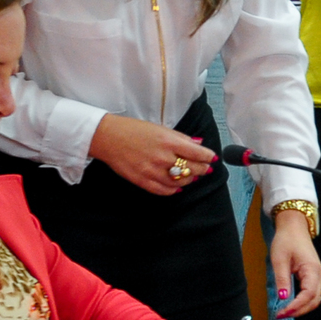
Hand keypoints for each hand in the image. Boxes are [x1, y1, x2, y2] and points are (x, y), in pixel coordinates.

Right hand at [88, 114, 216, 195]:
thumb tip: (199, 144)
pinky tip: (177, 186)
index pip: (198, 154)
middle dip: (202, 169)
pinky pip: (164, 190)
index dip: (208, 157)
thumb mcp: (160, 128)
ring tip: (191, 176)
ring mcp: (153, 171)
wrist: (108, 137)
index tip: (212, 158)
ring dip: (189, 180)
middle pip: (192, 169)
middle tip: (206, 168)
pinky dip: (173, 190)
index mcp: (169, 141)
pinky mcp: (143, 181)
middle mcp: (163, 158)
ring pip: (180, 182)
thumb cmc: (134, 130)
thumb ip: (181, 138)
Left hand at [269, 211, 320, 317]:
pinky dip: (302, 302)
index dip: (296, 306)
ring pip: (314, 299)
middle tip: (281, 315)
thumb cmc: (287, 240)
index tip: (283, 312)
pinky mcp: (313, 277)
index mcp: (312, 270)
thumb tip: (283, 297)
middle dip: (299, 311)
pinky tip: (291, 304)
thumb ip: (282, 279)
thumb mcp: (280, 259)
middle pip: (314, 300)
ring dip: (301, 308)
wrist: (294, 228)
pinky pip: (311, 294)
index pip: (308, 294)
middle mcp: (318, 275)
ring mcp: (317, 276)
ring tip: (285, 312)